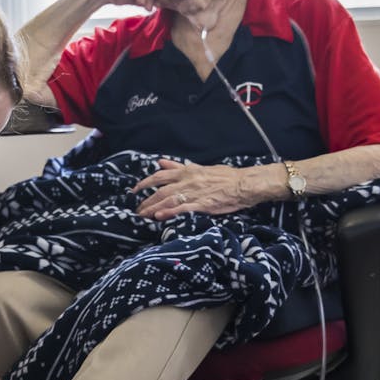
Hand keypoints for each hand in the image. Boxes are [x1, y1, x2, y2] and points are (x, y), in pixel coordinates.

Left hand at [132, 158, 275, 219]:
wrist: (244, 184)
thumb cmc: (225, 177)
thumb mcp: (200, 168)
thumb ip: (178, 166)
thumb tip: (161, 162)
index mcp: (187, 171)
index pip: (160, 176)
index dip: (144, 183)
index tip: (134, 190)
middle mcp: (188, 181)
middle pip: (160, 191)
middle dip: (146, 201)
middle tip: (136, 211)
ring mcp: (195, 193)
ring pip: (169, 200)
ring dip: (153, 209)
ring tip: (143, 216)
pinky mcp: (203, 205)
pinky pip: (183, 209)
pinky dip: (170, 212)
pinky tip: (160, 217)